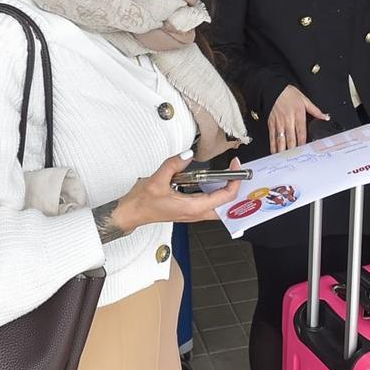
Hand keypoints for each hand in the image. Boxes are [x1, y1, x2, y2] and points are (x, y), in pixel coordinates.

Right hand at [111, 155, 232, 232]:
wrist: (132, 213)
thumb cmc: (143, 202)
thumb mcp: (157, 180)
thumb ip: (174, 164)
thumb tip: (188, 154)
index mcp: (192, 207)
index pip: (224, 196)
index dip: (235, 181)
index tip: (235, 166)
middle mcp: (195, 214)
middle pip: (226, 206)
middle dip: (236, 189)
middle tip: (237, 173)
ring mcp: (192, 214)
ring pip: (219, 207)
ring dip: (226, 193)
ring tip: (229, 176)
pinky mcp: (188, 211)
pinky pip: (209, 205)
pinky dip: (216, 195)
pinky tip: (213, 183)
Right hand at [267, 85, 327, 153]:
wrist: (273, 88)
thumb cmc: (288, 93)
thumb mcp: (304, 99)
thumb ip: (315, 110)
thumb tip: (325, 117)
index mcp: (298, 114)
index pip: (301, 132)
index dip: (303, 142)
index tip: (305, 150)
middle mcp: (288, 120)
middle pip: (291, 138)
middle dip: (293, 149)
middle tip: (295, 158)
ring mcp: (279, 122)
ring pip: (281, 139)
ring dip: (283, 149)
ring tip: (285, 158)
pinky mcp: (271, 123)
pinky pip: (272, 136)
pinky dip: (273, 145)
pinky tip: (275, 151)